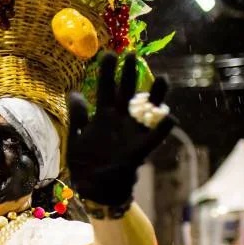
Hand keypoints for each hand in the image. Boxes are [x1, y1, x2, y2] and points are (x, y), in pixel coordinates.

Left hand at [67, 54, 176, 206]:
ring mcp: (132, 133)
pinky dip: (163, 128)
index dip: (107, 72)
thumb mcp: (75, 139)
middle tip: (132, 55)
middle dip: (129, 74)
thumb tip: (74, 93)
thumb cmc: (85, 164)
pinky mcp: (140, 149)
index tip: (109, 54)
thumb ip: (78, 117)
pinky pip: (154, 137)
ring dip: (155, 95)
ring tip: (162, 79)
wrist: (96, 190)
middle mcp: (119, 120)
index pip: (105, 88)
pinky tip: (169, 117)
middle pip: (126, 93)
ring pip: (146, 109)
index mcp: (102, 116)